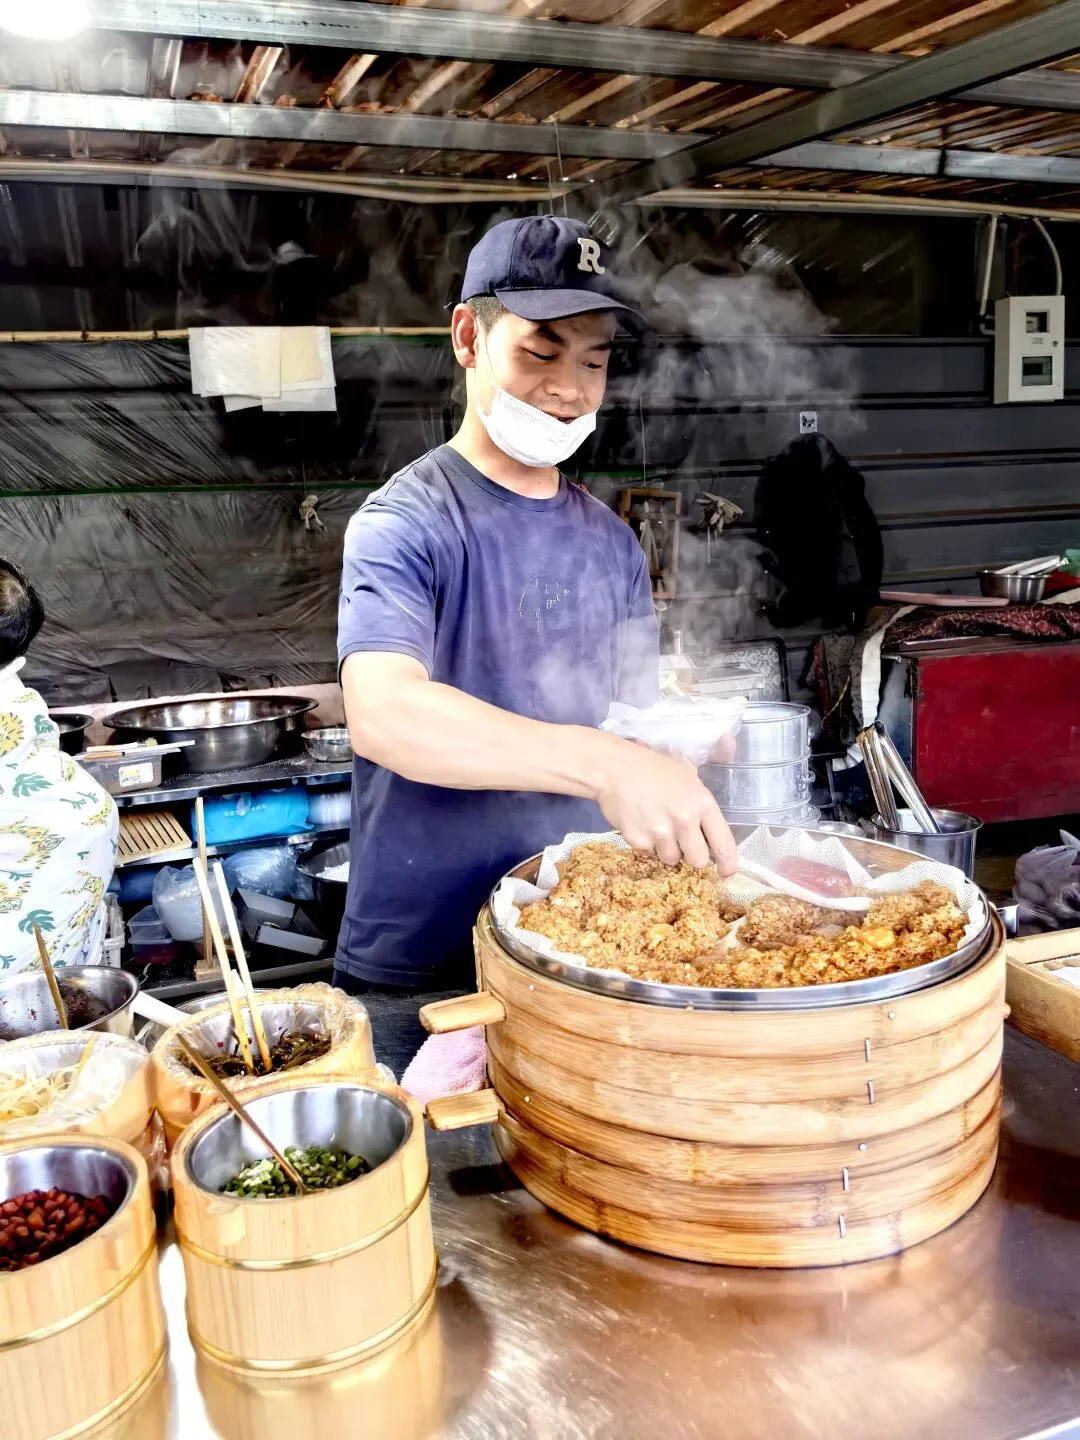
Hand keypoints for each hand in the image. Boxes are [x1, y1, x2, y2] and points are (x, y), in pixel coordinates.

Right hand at [593, 738, 736, 872]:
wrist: (614, 768)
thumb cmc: (653, 767)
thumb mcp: (688, 775)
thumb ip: (701, 803)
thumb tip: (710, 831)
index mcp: (702, 803)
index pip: (723, 844)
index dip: (727, 864)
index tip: (726, 872)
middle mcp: (685, 820)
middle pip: (698, 860)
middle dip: (692, 856)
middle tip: (683, 844)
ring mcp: (661, 832)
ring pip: (672, 859)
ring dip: (667, 850)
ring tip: (657, 827)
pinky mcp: (639, 840)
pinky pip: (649, 854)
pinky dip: (646, 844)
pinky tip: (641, 824)